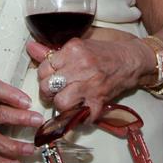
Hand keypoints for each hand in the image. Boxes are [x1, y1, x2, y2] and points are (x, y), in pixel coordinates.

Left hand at [27, 36, 148, 120]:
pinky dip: (79, 117)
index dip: (43, 74)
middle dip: (48, 90)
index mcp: (73, 50)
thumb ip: (52, 49)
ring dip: (61, 104)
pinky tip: (81, 109)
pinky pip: (81, 117)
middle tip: (55, 89)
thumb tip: (31, 48)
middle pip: (48, 86)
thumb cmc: (104, 51)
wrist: (131, 60)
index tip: (49, 76)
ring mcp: (90, 86)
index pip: (44, 67)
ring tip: (66, 99)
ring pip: (60, 103)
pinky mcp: (99, 101)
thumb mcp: (78, 45)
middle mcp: (81, 67)